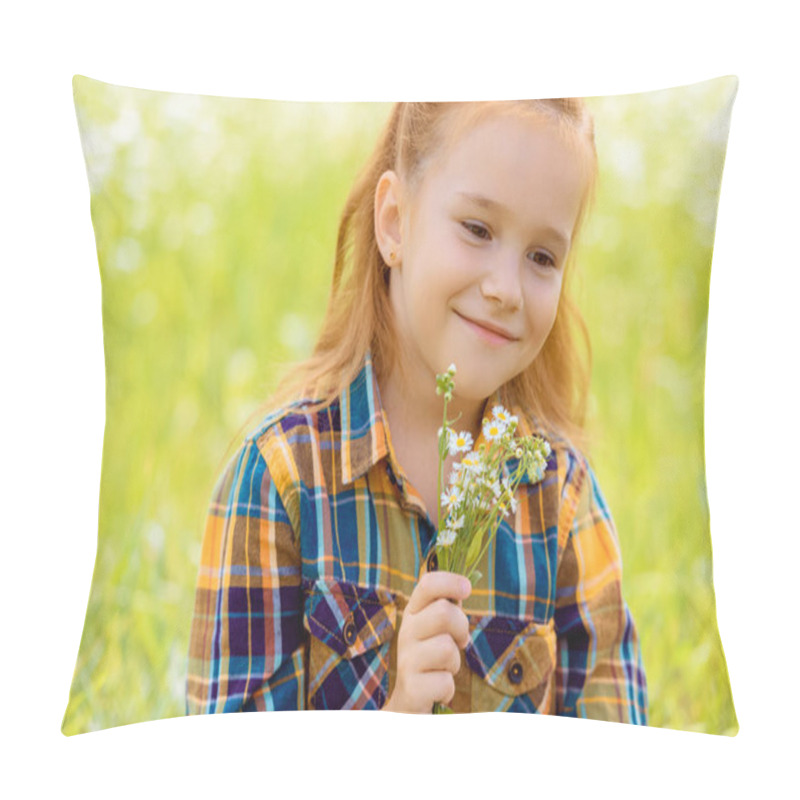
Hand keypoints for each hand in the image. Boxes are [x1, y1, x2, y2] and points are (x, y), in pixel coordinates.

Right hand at [382, 571, 470, 713]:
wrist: (406, 707)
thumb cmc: (430, 662)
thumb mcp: (436, 631)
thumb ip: (447, 608)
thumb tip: (466, 583)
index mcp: (414, 613)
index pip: (428, 584)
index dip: (450, 581)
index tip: (467, 588)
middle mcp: (406, 632)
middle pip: (444, 612)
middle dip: (461, 628)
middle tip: (458, 642)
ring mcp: (406, 660)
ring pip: (446, 648)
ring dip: (454, 663)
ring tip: (443, 669)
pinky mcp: (411, 688)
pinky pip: (445, 681)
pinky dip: (448, 689)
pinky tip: (436, 691)